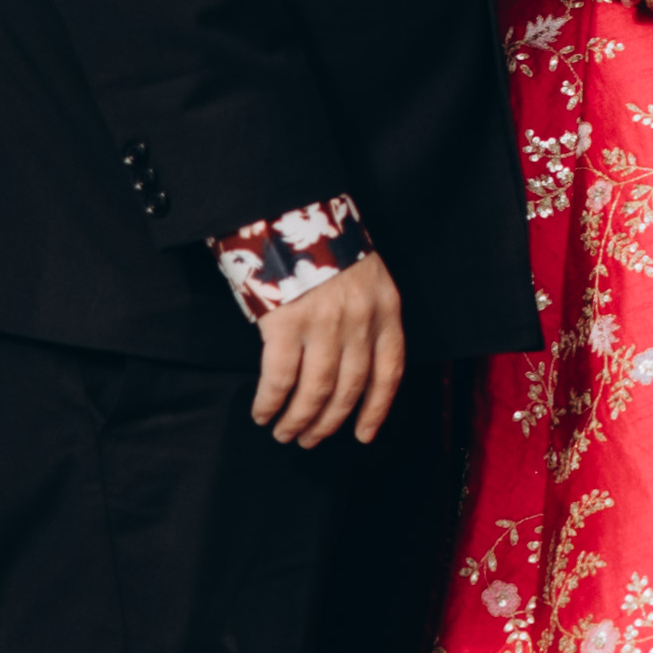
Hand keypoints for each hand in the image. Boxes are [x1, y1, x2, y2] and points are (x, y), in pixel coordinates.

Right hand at [251, 253, 407, 448]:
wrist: (291, 212)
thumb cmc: (325, 248)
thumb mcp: (365, 278)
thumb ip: (367, 317)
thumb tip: (353, 367)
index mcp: (386, 308)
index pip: (390, 370)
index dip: (377, 408)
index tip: (363, 434)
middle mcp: (360, 320)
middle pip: (351, 387)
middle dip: (330, 421)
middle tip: (310, 440)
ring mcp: (324, 323)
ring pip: (316, 391)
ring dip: (299, 420)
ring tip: (285, 433)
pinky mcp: (286, 324)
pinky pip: (279, 378)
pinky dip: (270, 402)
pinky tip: (263, 413)